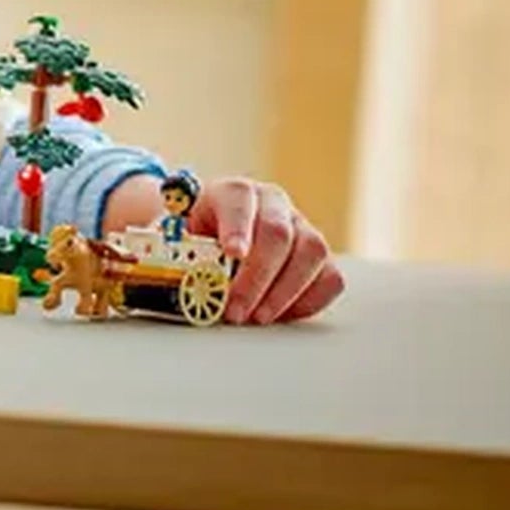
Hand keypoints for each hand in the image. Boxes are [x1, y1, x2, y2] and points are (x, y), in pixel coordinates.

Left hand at [193, 178, 340, 324]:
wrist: (216, 235)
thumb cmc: (198, 241)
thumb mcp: (179, 241)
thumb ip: (181, 257)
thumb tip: (180, 282)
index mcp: (233, 192)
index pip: (239, 201)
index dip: (238, 227)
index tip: (233, 253)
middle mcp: (273, 203)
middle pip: (278, 233)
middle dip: (257, 278)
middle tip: (237, 312)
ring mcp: (301, 226)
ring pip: (312, 252)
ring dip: (285, 292)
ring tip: (258, 317)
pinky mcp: (319, 255)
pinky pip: (330, 276)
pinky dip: (310, 301)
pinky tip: (281, 314)